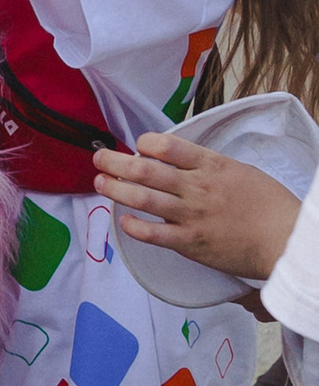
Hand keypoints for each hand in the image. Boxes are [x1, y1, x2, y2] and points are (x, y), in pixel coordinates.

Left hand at [94, 129, 304, 282]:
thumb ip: (211, 166)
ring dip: (116, 190)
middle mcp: (197, 187)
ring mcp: (191, 215)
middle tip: (100, 158)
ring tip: (101, 183)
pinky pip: (153, 234)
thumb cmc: (270, 206)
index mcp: (212, 166)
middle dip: (116, 161)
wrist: (286, 240)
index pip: (167, 145)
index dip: (145, 143)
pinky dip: (133, 227)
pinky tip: (122, 221)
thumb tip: (184, 161)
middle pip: (145, 169)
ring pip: (143, 198)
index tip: (137, 145)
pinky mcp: (190, 243)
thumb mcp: (242, 171)